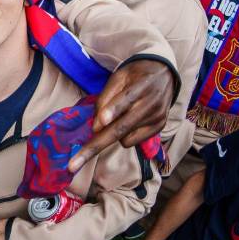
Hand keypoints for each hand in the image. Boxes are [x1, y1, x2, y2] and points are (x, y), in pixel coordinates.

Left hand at [68, 58, 174, 172]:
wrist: (165, 74)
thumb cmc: (135, 75)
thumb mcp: (118, 76)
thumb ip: (106, 98)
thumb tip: (96, 126)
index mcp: (141, 86)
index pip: (125, 99)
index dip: (112, 111)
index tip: (99, 124)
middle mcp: (151, 105)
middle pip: (121, 128)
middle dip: (95, 147)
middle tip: (73, 165)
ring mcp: (157, 119)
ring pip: (125, 138)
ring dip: (112, 134)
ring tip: (117, 117)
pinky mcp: (159, 129)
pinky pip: (133, 142)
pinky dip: (124, 136)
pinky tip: (128, 122)